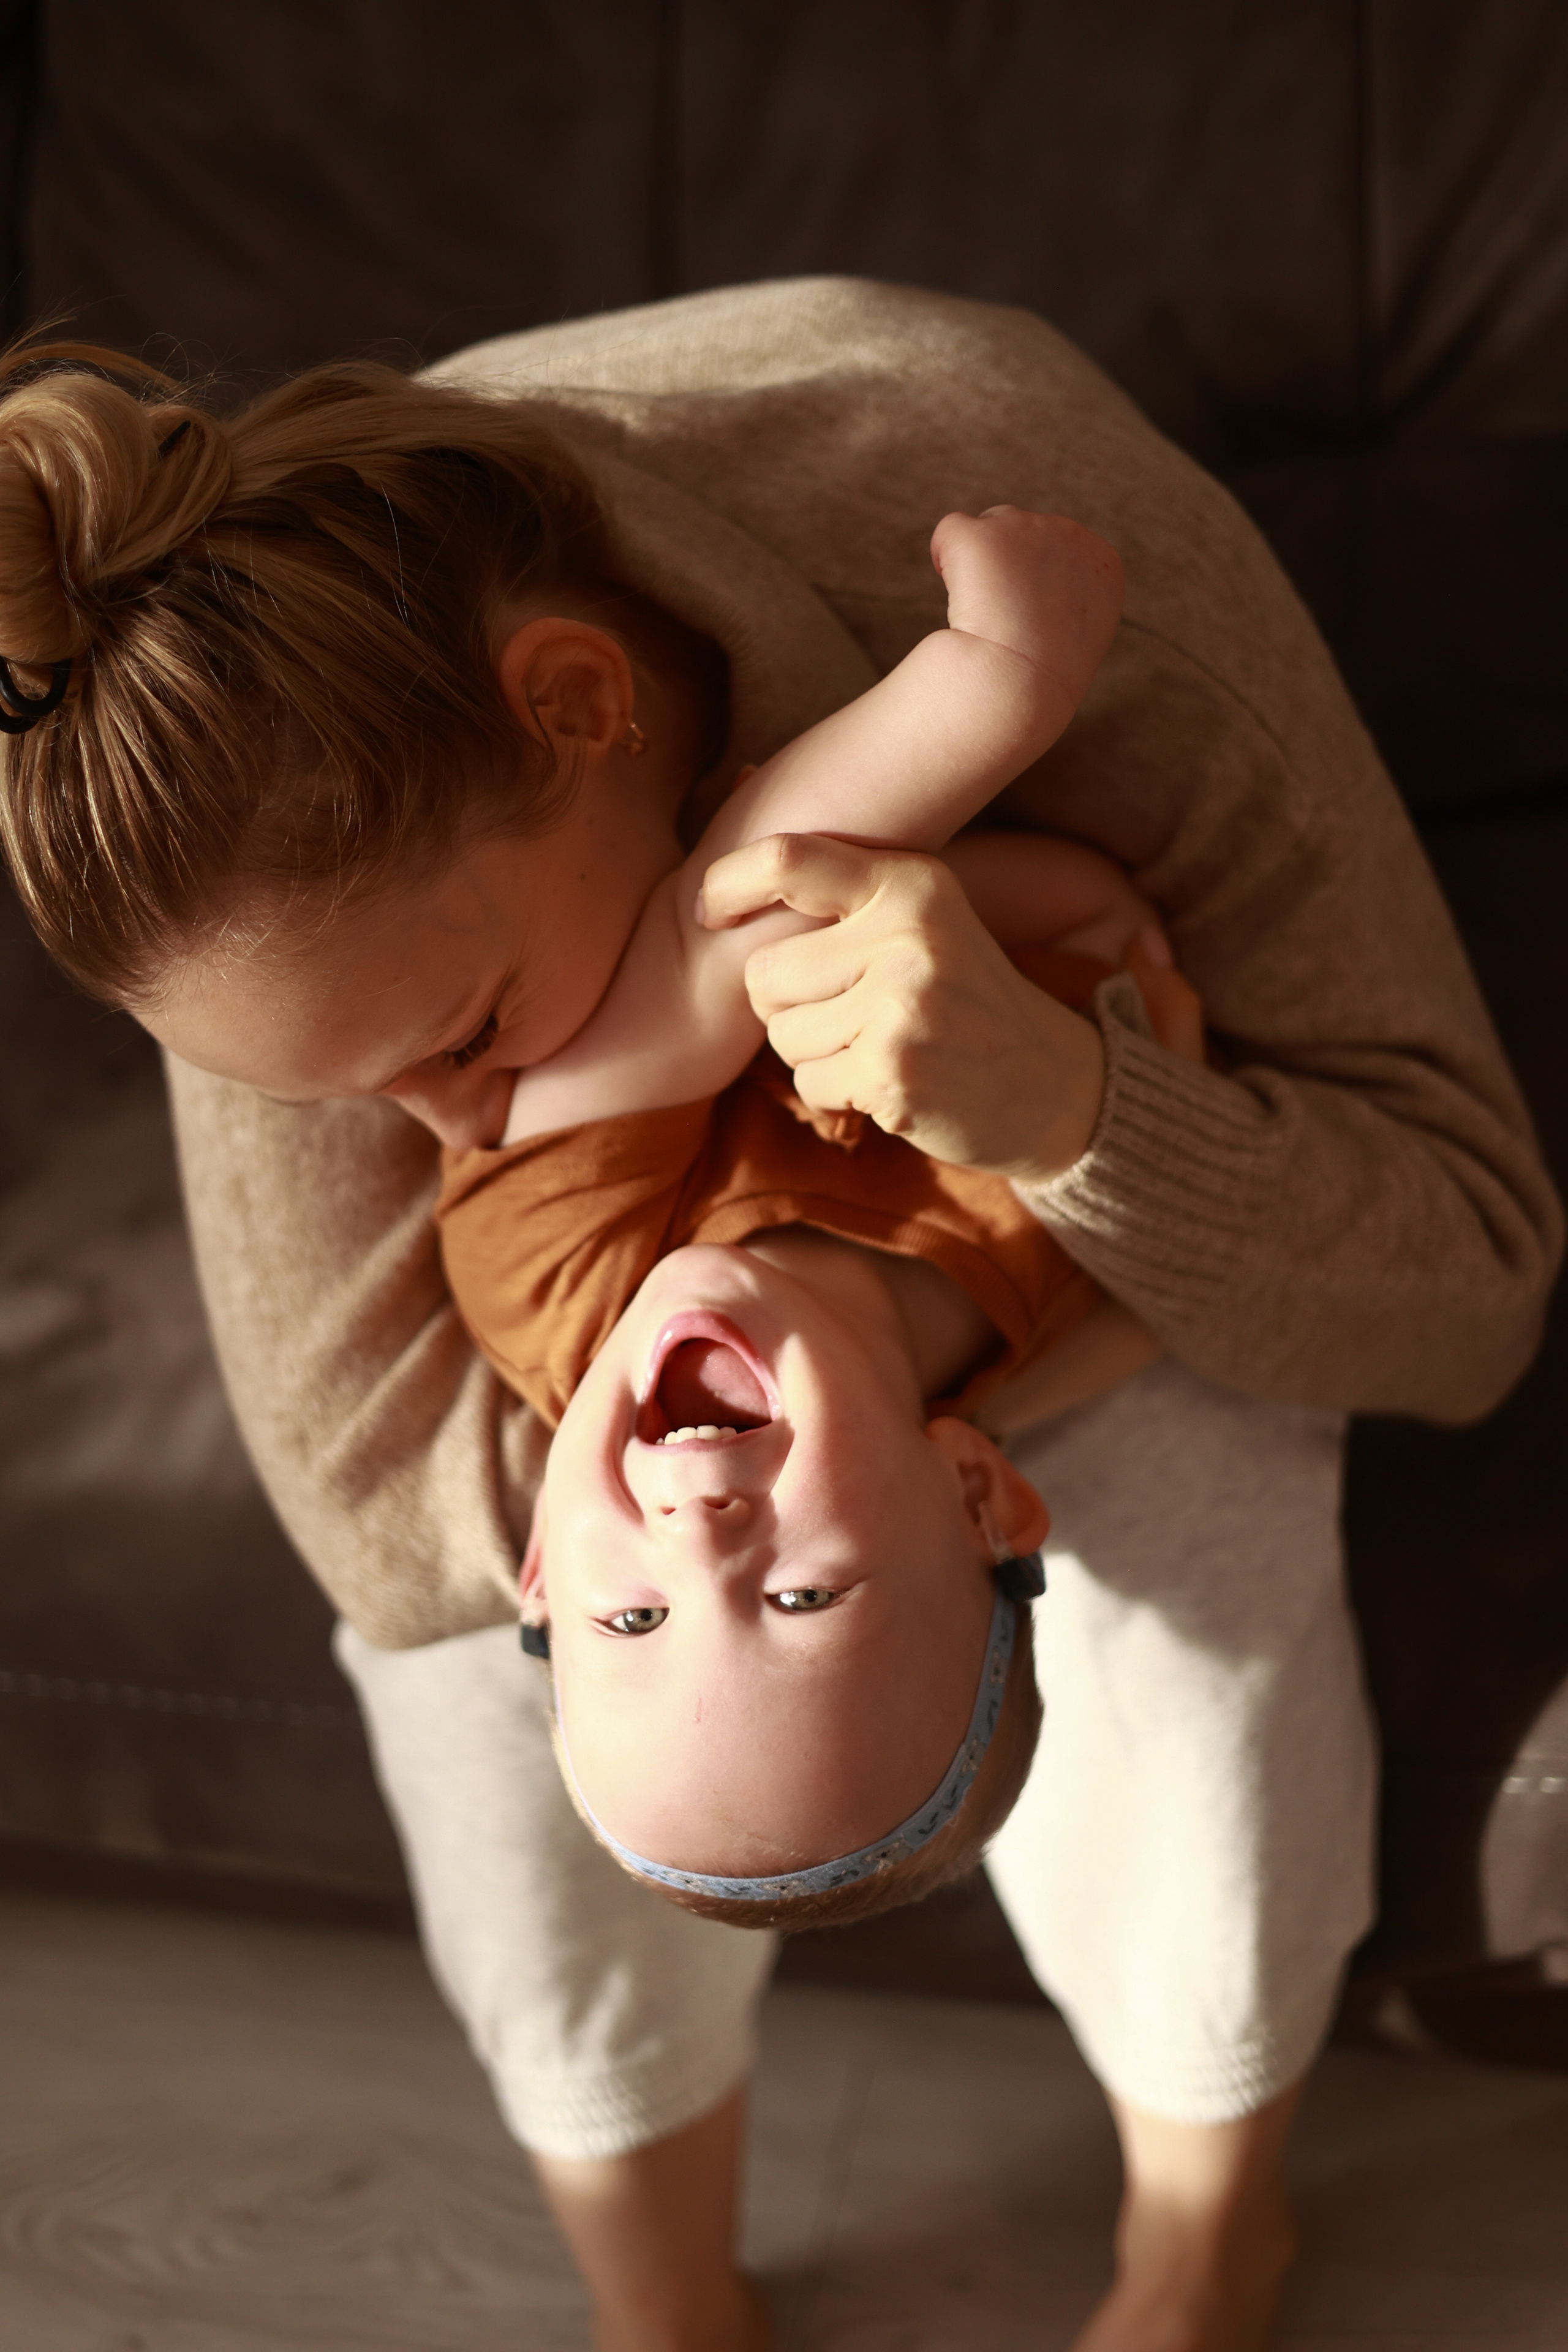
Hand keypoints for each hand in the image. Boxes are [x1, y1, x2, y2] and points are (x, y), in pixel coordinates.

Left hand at [698, 834, 1107, 1178]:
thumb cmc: (962, 995)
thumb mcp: (923, 919)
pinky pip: (810, 1084)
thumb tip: (718, 863)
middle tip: (848, 1013)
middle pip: (765, 971)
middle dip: (785, 1004)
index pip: (788, 860)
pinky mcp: (894, 1072)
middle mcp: (907, 936)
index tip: (707, 913)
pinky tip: (890, 1082)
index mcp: (911, 884)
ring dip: (813, 1053)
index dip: (728, 884)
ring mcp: (903, 1007)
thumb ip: (842, 893)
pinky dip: (837, 1093)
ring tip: (877, 1045)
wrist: (1050, 1082)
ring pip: (781, 1034)